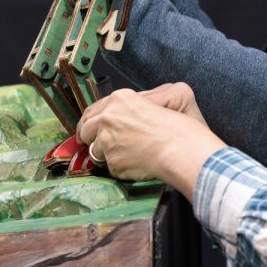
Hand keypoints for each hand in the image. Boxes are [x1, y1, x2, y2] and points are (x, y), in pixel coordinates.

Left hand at [77, 83, 223, 197]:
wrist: (181, 148)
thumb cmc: (177, 126)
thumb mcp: (162, 98)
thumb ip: (135, 104)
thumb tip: (118, 113)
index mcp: (120, 98)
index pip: (94, 110)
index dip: (92, 122)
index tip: (90, 129)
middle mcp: (109, 116)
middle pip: (85, 129)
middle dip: (90, 138)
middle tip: (100, 146)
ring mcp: (107, 139)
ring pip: (95, 151)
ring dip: (105, 155)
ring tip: (126, 157)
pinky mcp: (111, 161)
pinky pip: (110, 168)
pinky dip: (120, 168)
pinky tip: (135, 165)